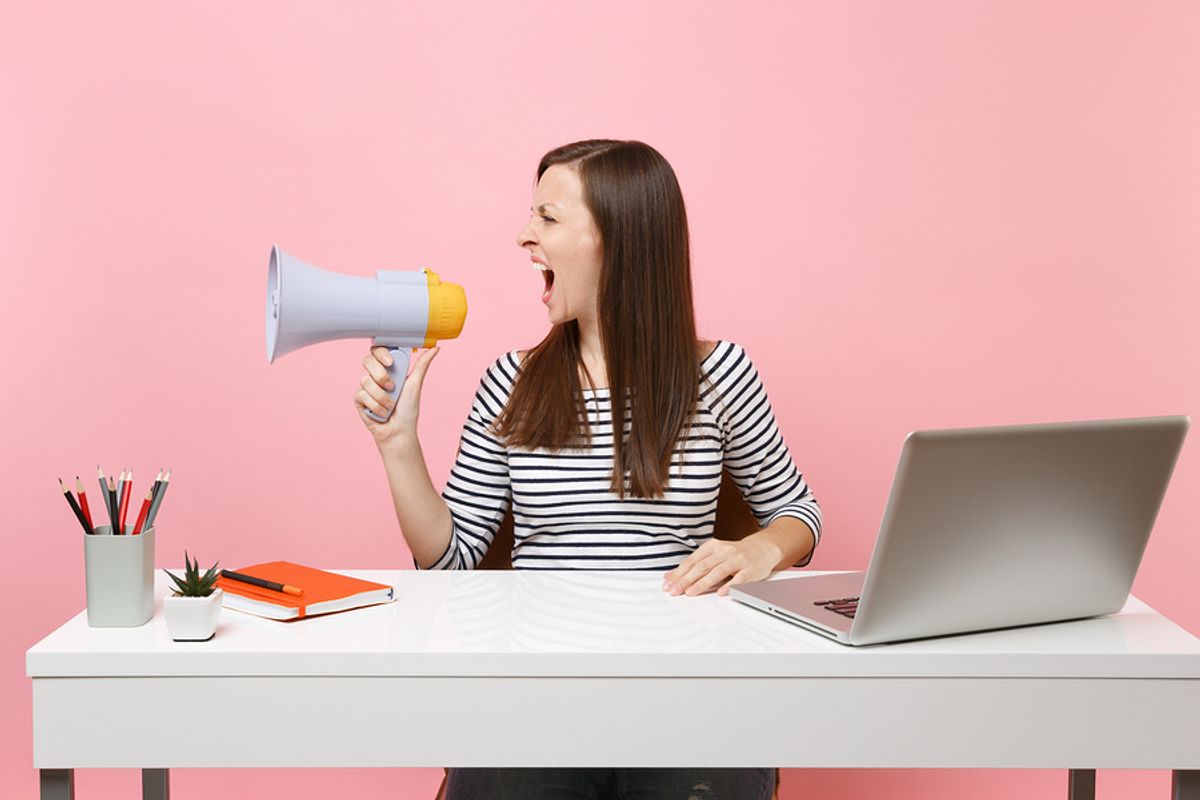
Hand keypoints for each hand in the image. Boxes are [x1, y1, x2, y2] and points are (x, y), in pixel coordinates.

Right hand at [355, 346, 439, 446]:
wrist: (399, 431)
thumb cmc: (408, 409)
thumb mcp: (415, 384)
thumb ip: (422, 365)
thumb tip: (435, 348)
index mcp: (389, 369)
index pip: (378, 350)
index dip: (381, 353)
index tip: (390, 363)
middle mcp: (376, 375)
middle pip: (367, 360)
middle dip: (381, 375)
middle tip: (392, 387)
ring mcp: (366, 387)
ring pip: (365, 380)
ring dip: (382, 397)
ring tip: (390, 406)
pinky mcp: (359, 399)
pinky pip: (361, 394)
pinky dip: (375, 406)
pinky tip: (382, 413)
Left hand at [662, 536, 780, 596]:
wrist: (762, 547)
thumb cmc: (735, 554)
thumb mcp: (714, 554)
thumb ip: (695, 565)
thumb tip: (670, 576)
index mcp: (712, 546)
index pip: (692, 561)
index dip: (679, 572)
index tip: (668, 583)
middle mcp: (724, 551)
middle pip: (702, 566)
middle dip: (686, 580)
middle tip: (675, 590)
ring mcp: (738, 560)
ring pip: (718, 572)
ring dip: (703, 583)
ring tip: (691, 592)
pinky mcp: (750, 570)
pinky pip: (739, 579)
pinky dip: (729, 586)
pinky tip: (720, 593)